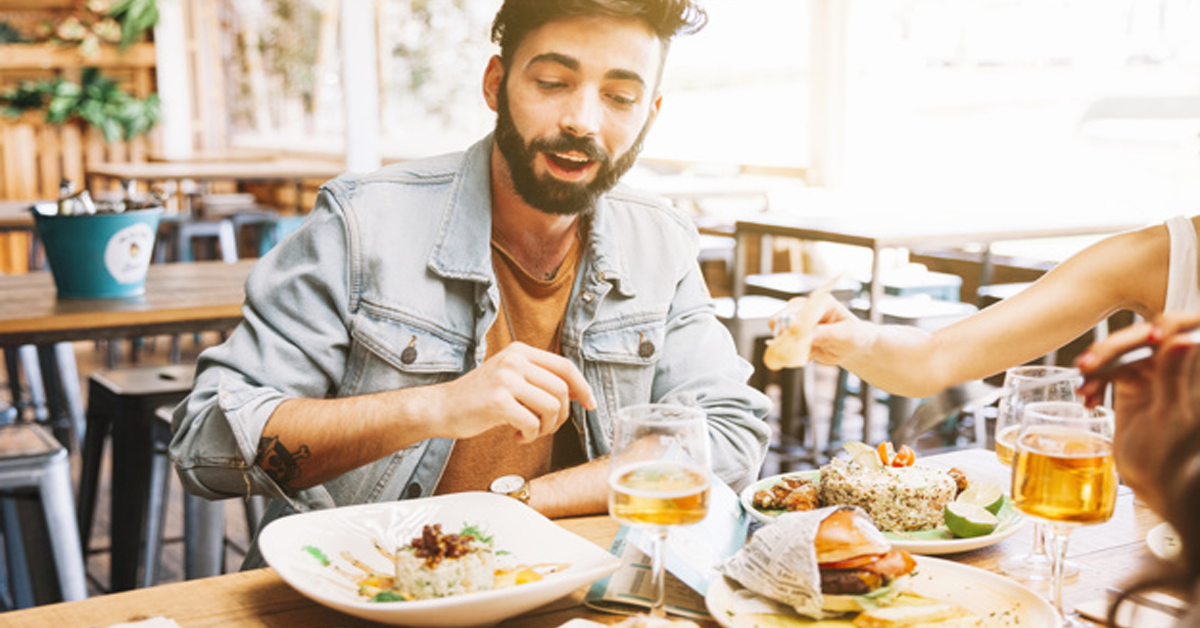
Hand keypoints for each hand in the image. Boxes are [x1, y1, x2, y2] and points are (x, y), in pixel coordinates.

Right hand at [434, 342, 595, 442]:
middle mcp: (514, 360)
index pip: (565, 366)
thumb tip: (578, 394)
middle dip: (561, 415)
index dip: (583, 387)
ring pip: (551, 406)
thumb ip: (538, 379)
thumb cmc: (479, 398)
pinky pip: (532, 422)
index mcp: (520, 351)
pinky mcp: (498, 401)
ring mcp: (506, 379)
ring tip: (530, 431)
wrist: (442, 407)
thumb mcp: (510, 377)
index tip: (590, 404)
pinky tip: (516, 436)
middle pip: (562, 389)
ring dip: (546, 427)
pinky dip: (530, 435)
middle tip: (546, 427)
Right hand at [769, 292, 868, 365]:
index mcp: (819, 302)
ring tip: (811, 352)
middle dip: (786, 338)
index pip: (800, 310)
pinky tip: (810, 354)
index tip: (798, 338)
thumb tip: (809, 335)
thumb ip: (828, 334)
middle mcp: (803, 308)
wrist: (851, 347)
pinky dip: (794, 355)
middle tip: (800, 349)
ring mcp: (795, 321)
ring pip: (778, 335)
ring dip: (790, 349)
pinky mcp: (791, 335)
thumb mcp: (847, 335)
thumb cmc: (853, 335)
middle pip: (779, 319)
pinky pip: (783, 347)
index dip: (795, 325)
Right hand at [1076, 312, 1199, 513]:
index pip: (1184, 331)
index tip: (1151, 337)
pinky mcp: (1131, 383)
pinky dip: (1095, 383)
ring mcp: (1153, 373)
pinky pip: (1108, 371)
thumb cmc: (1172, 457)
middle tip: (1090, 362)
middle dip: (1114, 348)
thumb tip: (1185, 339)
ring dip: (1098, 366)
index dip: (1168, 326)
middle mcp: (1176, 366)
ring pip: (1122, 353)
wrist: (1153, 483)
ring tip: (1082, 383)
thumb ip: (1175, 376)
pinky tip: (1087, 399)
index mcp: (1194, 370)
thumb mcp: (1172, 416)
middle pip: (1144, 339)